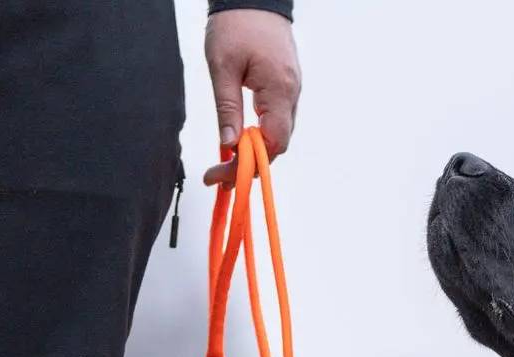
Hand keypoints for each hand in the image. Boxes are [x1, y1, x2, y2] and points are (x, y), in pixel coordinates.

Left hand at [203, 9, 301, 186]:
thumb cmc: (238, 24)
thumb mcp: (222, 66)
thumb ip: (227, 108)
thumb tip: (228, 144)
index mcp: (279, 91)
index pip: (271, 144)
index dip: (248, 164)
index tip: (221, 174)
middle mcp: (292, 96)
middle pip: (277, 145)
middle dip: (250, 164)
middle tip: (220, 174)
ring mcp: (292, 93)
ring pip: (278, 136)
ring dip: (255, 151)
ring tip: (228, 159)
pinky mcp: (287, 89)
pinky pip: (277, 121)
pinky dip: (260, 136)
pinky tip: (242, 138)